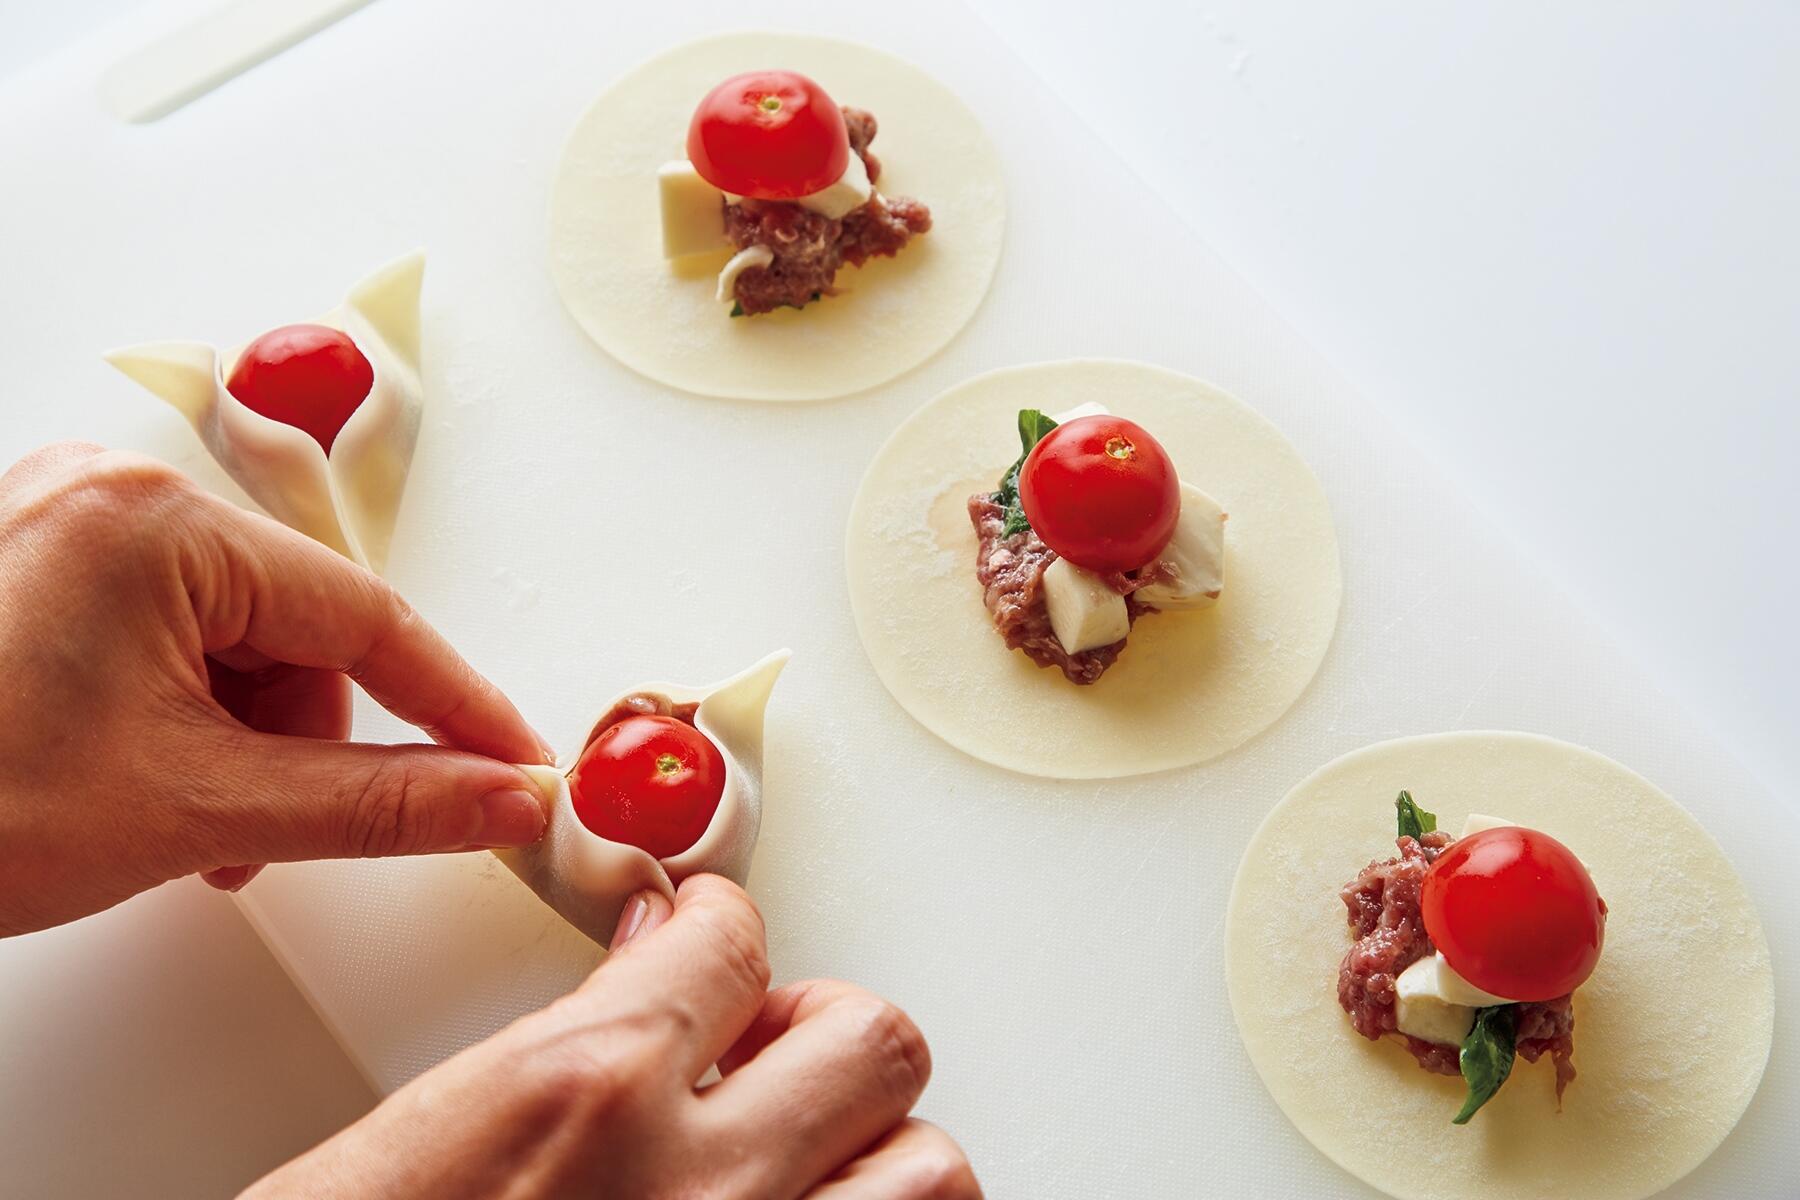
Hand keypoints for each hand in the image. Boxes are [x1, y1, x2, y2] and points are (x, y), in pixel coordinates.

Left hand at [0, 443, 554, 936]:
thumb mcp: (196, 808)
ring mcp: (68, 522)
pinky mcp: (41, 562)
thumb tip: (497, 798)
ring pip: (234, 641)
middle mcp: (112, 492)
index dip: (453, 702)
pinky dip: (186, 716)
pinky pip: (170, 634)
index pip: (364, 614)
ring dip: (240, 741)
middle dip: (301, 743)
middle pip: (295, 630)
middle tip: (264, 833)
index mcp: (155, 519)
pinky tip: (147, 780)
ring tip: (181, 822)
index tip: (515, 756)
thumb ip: (379, 802)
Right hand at [245, 875, 979, 1199]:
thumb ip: (548, 1051)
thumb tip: (638, 977)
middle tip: (773, 1047)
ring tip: (814, 1156)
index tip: (717, 931)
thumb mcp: (409, 1144)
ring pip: (928, 1174)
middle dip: (829, 1028)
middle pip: (874, 1043)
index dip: (725, 923)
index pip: (730, 945)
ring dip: (882, 1153)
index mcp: (580, 1096)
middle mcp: (695, 1190)